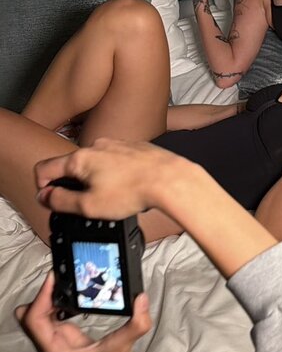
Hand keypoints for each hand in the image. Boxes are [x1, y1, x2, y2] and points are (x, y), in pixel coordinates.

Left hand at [15, 273, 150, 351]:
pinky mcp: (60, 338)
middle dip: (41, 296)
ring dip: (47, 298)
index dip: (40, 297)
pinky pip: (48, 316)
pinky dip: (55, 304)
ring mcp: (53, 341)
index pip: (34, 319)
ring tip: (68, 286)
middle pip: (28, 315)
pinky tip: (73, 298)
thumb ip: (135, 325)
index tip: (55, 279)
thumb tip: (141, 298)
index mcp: (55, 350)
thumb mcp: (123, 349)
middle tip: (62, 281)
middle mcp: (48, 345)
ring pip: (36, 314)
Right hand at [35, 138, 183, 219]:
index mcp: (80, 158)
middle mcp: (96, 146)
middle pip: (71, 166)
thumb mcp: (89, 206)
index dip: (42, 188)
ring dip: (95, 180)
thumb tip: (45, 197)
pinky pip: (114, 161)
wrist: (169, 179)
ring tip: (112, 197)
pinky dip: (114, 175)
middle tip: (87, 205)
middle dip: (73, 186)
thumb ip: (61, 201)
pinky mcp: (132, 148)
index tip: (51, 200)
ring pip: (94, 164)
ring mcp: (115, 145)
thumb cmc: (134, 191)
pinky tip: (126, 188)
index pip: (44, 168)